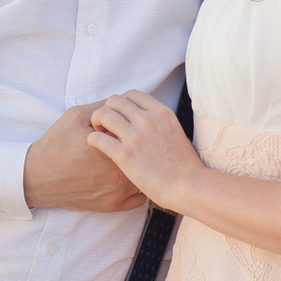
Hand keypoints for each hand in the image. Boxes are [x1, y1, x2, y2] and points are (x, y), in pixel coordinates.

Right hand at [24, 103, 146, 212]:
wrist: (39, 177)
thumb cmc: (57, 144)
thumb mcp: (77, 116)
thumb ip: (103, 107)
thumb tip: (122, 101)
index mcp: (115, 146)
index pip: (137, 131)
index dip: (130, 126)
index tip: (122, 126)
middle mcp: (122, 170)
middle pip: (144, 154)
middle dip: (137, 146)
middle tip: (124, 143)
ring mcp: (120, 191)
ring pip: (145, 175)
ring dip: (140, 166)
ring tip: (128, 159)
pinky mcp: (115, 205)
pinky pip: (140, 196)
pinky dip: (136, 186)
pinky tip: (124, 176)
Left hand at [85, 89, 202, 212]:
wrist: (188, 186)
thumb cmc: (184, 166)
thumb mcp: (176, 133)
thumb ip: (160, 123)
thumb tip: (149, 121)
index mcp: (161, 113)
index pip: (132, 94)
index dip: (122, 103)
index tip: (120, 115)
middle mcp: (147, 120)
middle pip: (114, 100)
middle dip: (107, 109)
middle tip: (106, 124)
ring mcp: (135, 136)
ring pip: (103, 114)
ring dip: (97, 121)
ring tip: (99, 132)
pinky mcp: (124, 155)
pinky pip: (98, 138)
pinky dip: (93, 140)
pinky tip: (95, 146)